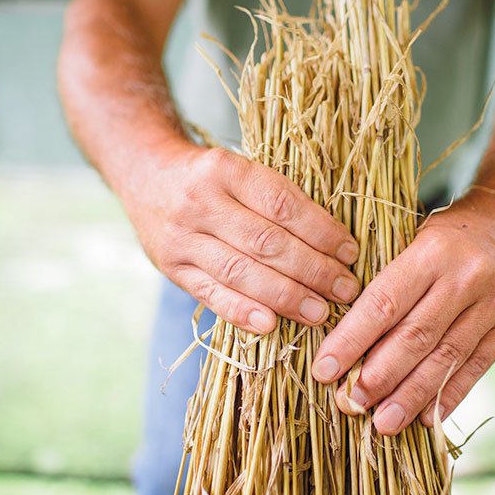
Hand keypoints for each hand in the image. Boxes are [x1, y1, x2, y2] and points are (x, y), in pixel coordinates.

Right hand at [120, 144, 360, 333]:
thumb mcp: (239, 170)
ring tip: (320, 311)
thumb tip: (334, 243)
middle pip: (266, 242)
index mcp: (224, 169)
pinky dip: (241, 311)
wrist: (144, 174)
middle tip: (345, 289)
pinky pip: (210, 294)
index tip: (350, 252)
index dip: (321, 231)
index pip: (282, 204)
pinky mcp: (171, 266)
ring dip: (286, 296)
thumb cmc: (209, 177)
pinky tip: (270, 325)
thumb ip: (276, 200)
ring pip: (240, 271)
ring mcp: (181, 237)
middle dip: (312, 269)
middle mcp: (199, 202)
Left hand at [311, 193, 494, 434]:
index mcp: (432, 250)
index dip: (351, 340)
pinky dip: (449, 396)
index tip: (324, 370)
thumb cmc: (449, 232)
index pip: (384, 302)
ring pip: (446, 358)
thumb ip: (390, 281)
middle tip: (350, 405)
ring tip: (383, 423)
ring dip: (411, 395)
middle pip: (416, 336)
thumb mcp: (416, 238)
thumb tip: (345, 339)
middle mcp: (466, 276)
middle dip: (379, 376)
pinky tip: (425, 419)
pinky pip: (476, 366)